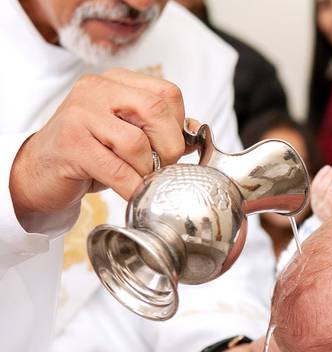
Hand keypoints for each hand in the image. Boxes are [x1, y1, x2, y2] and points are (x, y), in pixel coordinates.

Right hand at [9, 68, 188, 217]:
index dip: (179, 125)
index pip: (168, 93)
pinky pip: (117, 169)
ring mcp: (80, 114)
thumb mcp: (127, 133)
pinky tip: (131, 191)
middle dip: (169, 147)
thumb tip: (194, 131)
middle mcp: (97, 90)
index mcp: (116, 82)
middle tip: (161, 166)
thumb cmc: (91, 153)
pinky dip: (132, 186)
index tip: (172, 147)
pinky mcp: (71, 144)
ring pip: (137, 142)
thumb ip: (160, 128)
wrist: (40, 170)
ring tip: (140, 178)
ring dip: (146, 170)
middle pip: (156, 111)